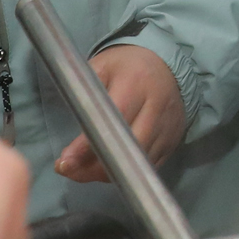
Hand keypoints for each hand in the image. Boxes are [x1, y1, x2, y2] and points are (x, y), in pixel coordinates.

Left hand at [55, 43, 187, 181]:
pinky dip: (125, 171)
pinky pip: (148, 166)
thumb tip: (65, 120)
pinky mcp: (173, 141)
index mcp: (136, 82)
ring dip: (107, 172)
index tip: (65, 161)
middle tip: (68, 170)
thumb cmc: (126, 67)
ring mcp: (167, 127)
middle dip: (94, 167)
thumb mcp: (101, 66)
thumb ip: (83, 90)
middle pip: (127, 147)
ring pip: (137, 162)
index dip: (87, 144)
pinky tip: (106, 168)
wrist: (168, 66)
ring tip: (82, 171)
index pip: (112, 119)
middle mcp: (156, 107)